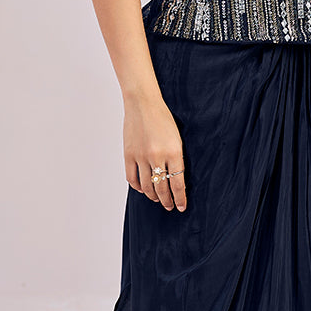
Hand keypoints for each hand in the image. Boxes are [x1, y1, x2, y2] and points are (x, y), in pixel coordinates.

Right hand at [123, 96, 186, 210]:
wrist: (143, 104)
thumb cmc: (163, 118)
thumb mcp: (177, 138)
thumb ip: (176, 158)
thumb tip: (175, 179)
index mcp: (174, 151)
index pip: (178, 183)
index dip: (180, 198)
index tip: (181, 206)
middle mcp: (157, 156)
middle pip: (162, 188)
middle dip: (167, 201)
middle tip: (170, 206)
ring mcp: (141, 156)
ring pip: (147, 186)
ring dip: (153, 196)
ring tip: (158, 199)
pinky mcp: (129, 154)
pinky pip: (132, 178)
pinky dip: (138, 187)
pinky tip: (142, 189)